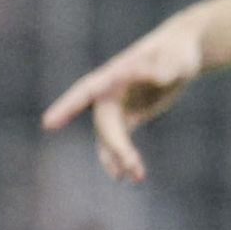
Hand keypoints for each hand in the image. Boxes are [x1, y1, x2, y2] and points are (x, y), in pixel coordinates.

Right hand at [40, 14, 209, 181]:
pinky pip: (119, 140)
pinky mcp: (130, 116)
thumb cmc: (177, 52)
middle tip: (132, 165)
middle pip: (105, 123)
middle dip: (116, 145)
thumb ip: (163, 68)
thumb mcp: (175, 59)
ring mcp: (119, 105)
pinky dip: (121, 157)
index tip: (48, 124)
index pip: (85, 91)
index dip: (67, 107)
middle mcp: (110, 92)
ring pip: (111, 136)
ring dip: (119, 157)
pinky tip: (127, 176)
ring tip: (136, 177)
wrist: (182, 54)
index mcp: (114, 74)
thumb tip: (152, 76)